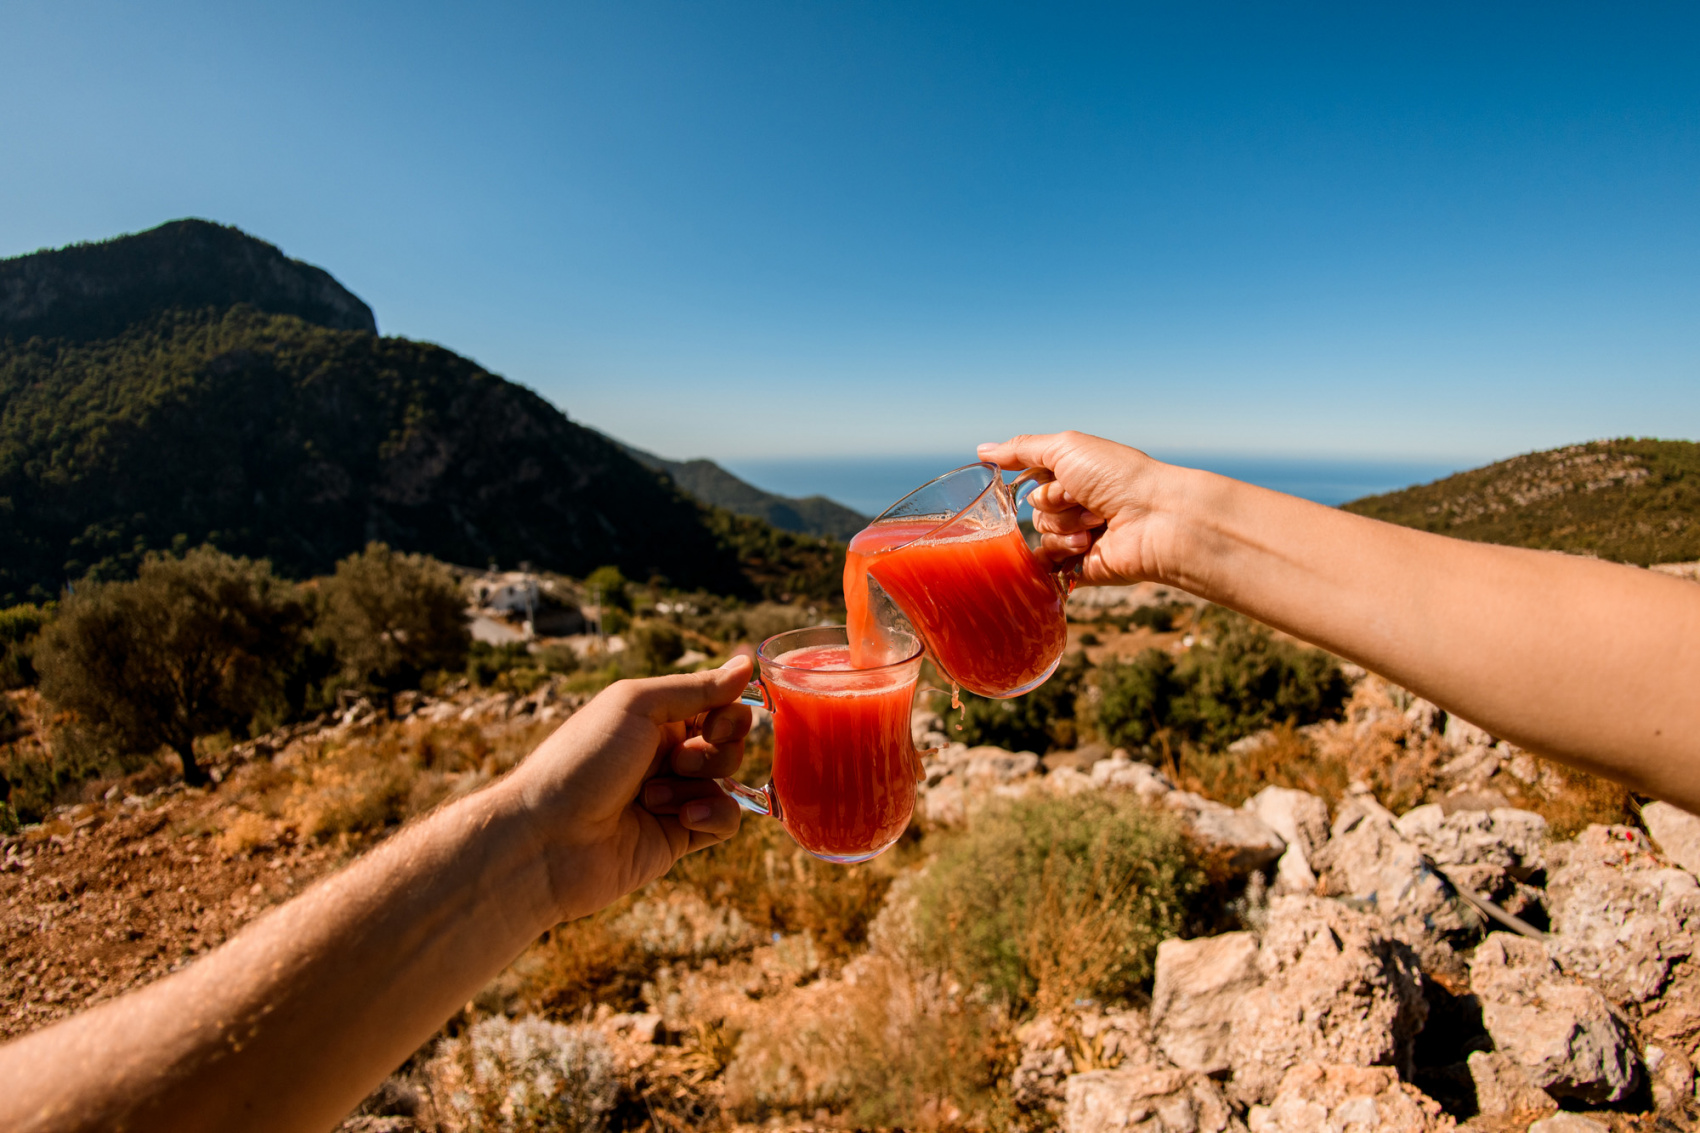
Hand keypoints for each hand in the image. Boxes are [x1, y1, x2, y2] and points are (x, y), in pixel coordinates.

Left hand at [504, 655, 753, 920]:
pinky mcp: (677, 837)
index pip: (716, 705)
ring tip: (653, 796)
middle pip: (728, 742)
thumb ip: (696, 688)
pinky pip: (724, 821)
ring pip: (727, 781)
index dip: (727, 712)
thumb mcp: (636, 706)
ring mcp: (672, 796)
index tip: (714, 722)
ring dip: (698, 784)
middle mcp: (663, 754)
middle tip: (678, 760)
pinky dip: (712, 816)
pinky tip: (682, 820)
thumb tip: (745, 664)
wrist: (546, 840)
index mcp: (652, 718)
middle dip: (714, 750)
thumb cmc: (581, 761)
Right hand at [979, 431, 1181, 586]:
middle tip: (1086, 501)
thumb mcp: (1066, 448)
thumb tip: (982, 450)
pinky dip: (1060, 556)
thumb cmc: (1118, 476)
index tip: (1061, 480)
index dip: (1040, 482)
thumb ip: (1022, 449)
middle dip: (1055, 505)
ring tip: (1096, 525)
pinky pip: (1049, 566)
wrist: (1155, 518)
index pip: (1032, 481)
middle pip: (1035, 511)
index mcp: (1076, 477)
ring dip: (1065, 528)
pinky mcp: (1083, 568)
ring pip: (1042, 536)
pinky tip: (1083, 548)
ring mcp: (1081, 538)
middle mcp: (1078, 507)